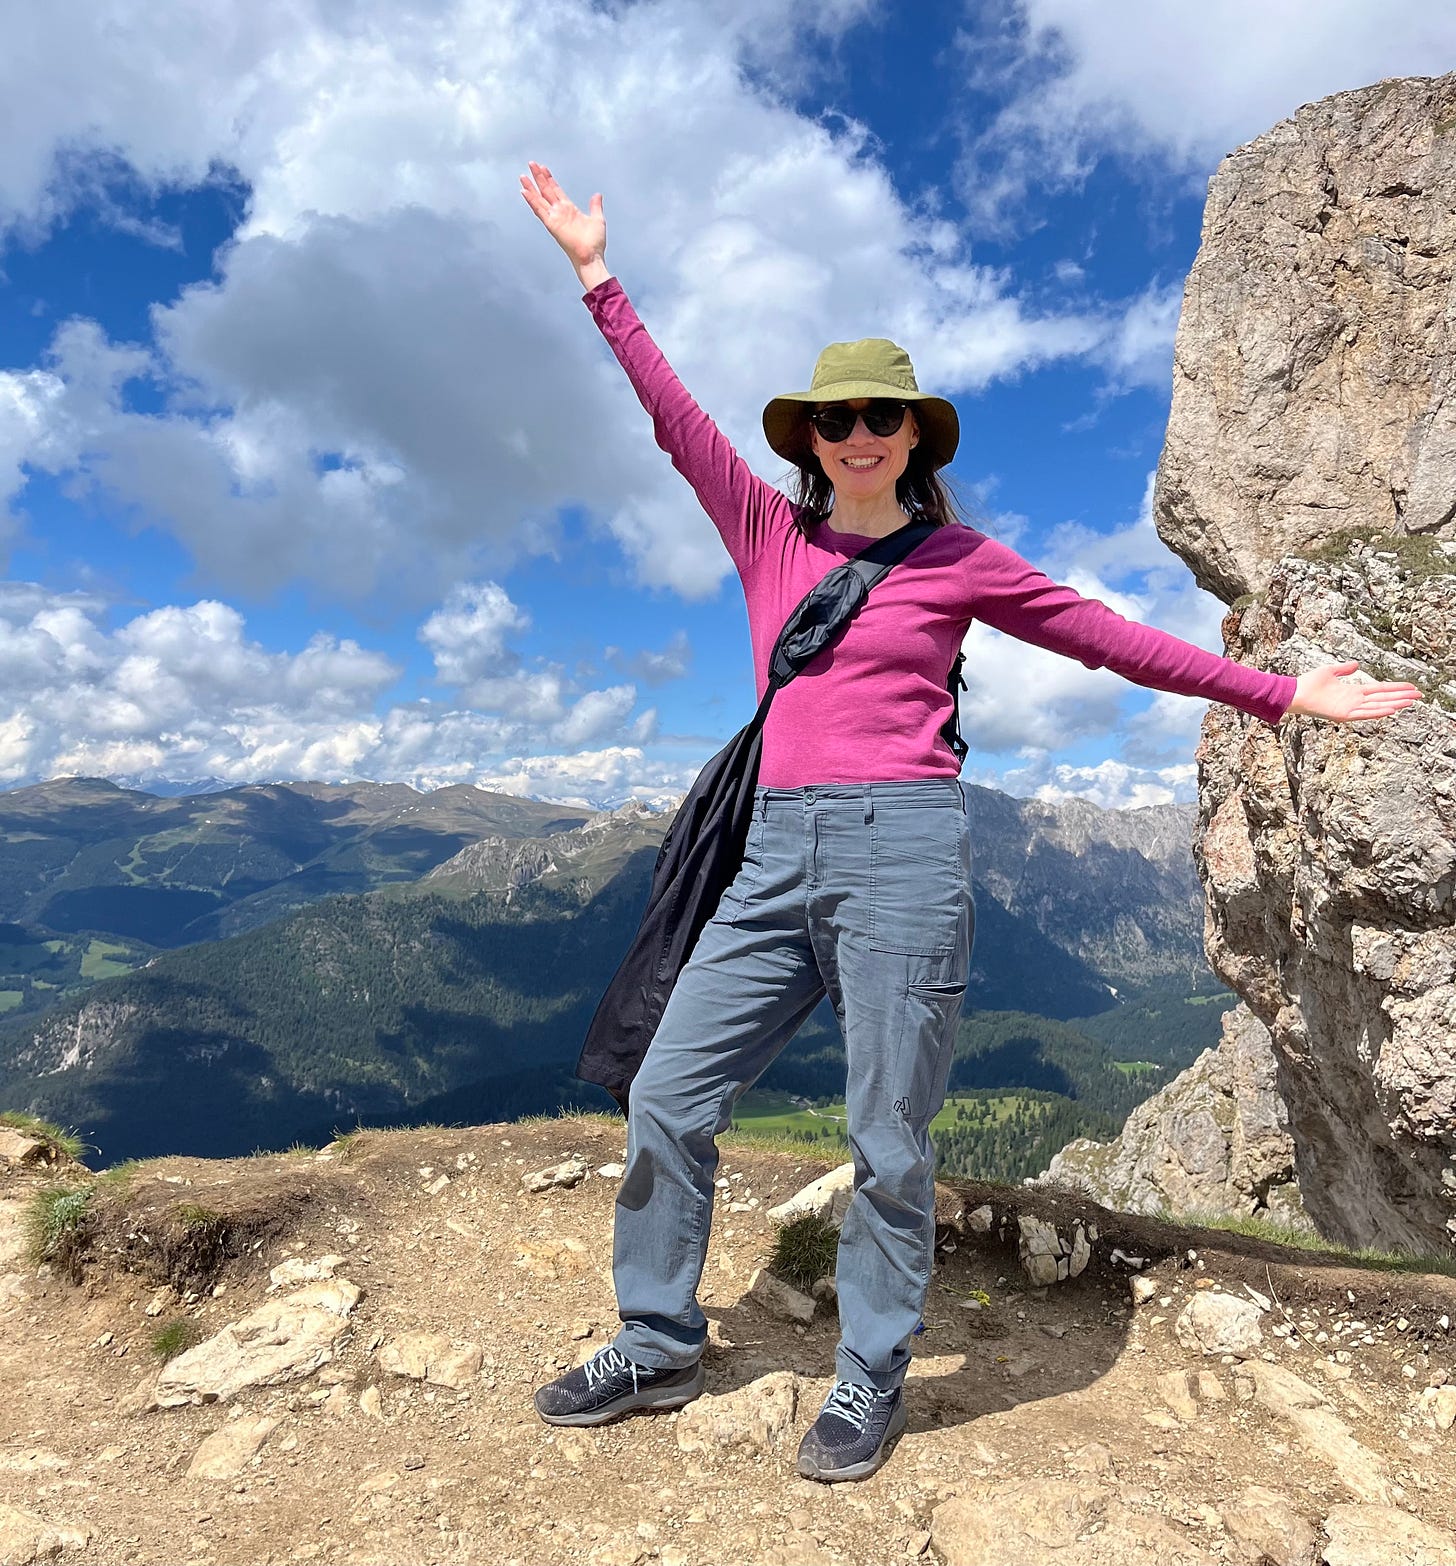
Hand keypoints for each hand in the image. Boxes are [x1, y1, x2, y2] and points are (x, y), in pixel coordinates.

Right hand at [520, 162, 609, 288]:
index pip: (556, 190)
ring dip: (531, 187)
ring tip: (523, 175)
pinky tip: (524, 192)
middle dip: (539, 177)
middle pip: (546, 191)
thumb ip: (595, 206)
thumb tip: (597, 195)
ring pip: (540, 198)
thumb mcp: (597, 219)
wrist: (592, 256)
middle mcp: (560, 212)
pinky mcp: (552, 225)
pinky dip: (531, 201)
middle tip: (531, 164)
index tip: (543, 168)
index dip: (549, 179)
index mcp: (569, 210)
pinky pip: (539, 210)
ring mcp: (555, 218)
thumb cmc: (595, 243)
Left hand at [1286, 661, 1424, 721]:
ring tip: (1410, 702)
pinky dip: (1378, 712)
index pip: (1380, 689)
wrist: (1295, 692)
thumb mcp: (1330, 671)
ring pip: (1378, 706)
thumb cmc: (1309, 683)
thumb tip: (1357, 665)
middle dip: (1402, 696)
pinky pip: (1364, 714)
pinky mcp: (1343, 715)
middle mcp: (1355, 700)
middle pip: (1384, 698)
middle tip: (1420, 696)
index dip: (1396, 688)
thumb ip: (1344, 669)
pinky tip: (1391, 709)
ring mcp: (1350, 708)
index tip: (1411, 687)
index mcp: (1354, 691)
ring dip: (1394, 704)